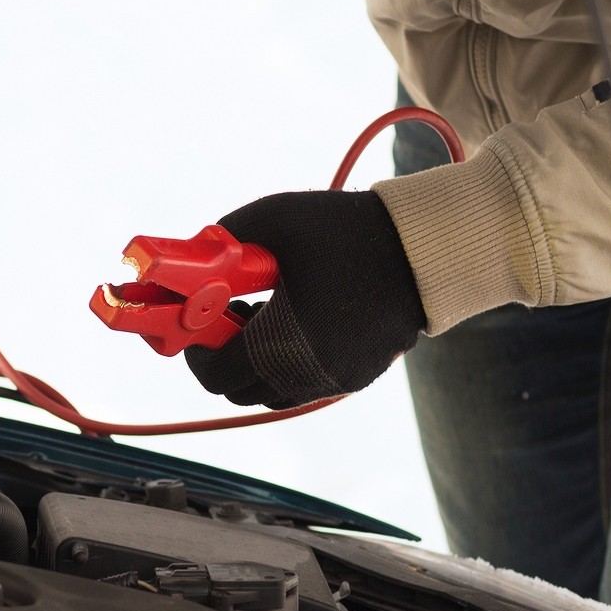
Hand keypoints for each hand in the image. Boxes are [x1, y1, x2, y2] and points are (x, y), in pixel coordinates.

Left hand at [183, 189, 424, 406]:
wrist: (421, 248)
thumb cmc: (347, 231)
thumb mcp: (273, 220)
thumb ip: (221, 242)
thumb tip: (188, 260)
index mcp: (280, 343)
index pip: (215, 375)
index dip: (196, 352)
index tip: (198, 324)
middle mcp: (306, 374)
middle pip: (239, 389)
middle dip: (224, 355)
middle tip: (229, 315)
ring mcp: (335, 380)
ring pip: (271, 391)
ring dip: (254, 362)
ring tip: (265, 314)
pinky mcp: (356, 377)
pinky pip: (304, 385)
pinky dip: (287, 364)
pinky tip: (297, 320)